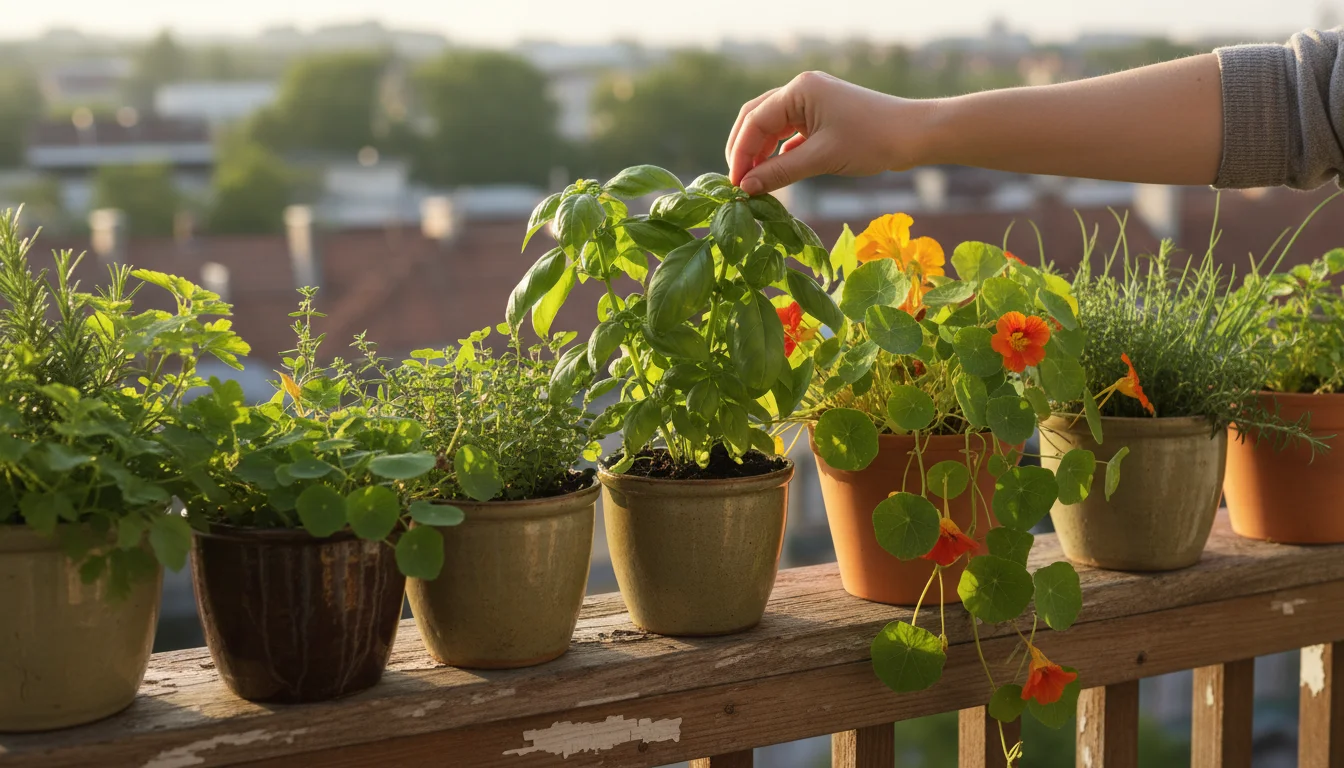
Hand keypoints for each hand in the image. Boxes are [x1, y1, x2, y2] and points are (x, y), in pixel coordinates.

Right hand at [725, 71, 927, 194]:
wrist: (913, 135)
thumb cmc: (871, 141)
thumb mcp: (821, 158)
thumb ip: (780, 172)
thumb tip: (747, 188)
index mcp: (799, 90)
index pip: (755, 121)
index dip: (740, 153)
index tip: (735, 184)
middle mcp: (801, 90)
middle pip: (757, 119)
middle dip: (744, 150)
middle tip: (737, 182)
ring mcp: (812, 102)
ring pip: (772, 128)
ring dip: (761, 154)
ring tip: (754, 183)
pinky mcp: (821, 117)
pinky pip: (790, 135)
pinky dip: (779, 154)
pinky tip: (775, 174)